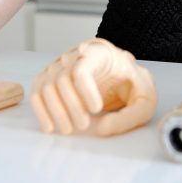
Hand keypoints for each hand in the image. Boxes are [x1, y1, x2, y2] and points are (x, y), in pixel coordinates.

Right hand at [30, 38, 157, 136]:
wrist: (122, 77)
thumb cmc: (132, 86)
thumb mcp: (144, 99)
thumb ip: (130, 115)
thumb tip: (102, 129)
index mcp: (100, 52)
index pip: (83, 65)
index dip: (86, 89)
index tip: (97, 109)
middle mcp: (75, 55)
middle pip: (63, 77)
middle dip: (72, 105)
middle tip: (84, 126)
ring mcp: (60, 65)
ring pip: (47, 85)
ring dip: (56, 111)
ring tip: (69, 130)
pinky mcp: (50, 78)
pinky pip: (37, 92)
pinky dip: (41, 110)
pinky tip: (50, 128)